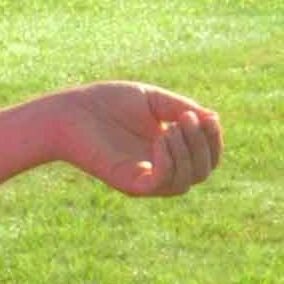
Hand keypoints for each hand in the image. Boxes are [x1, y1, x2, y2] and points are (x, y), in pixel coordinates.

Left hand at [49, 82, 223, 197]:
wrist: (69, 111)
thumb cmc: (106, 102)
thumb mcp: (153, 100)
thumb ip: (182, 109)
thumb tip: (213, 118)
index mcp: (168, 148)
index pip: (206, 157)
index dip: (214, 140)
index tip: (208, 117)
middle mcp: (160, 167)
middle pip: (203, 172)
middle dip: (204, 145)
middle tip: (184, 121)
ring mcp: (146, 178)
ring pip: (187, 181)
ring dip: (188, 153)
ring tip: (170, 128)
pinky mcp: (130, 183)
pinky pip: (163, 183)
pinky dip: (170, 162)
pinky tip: (160, 139)